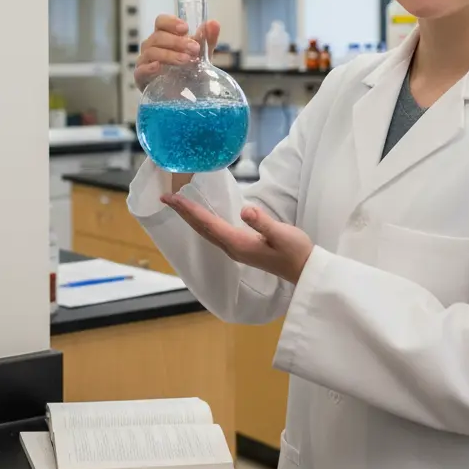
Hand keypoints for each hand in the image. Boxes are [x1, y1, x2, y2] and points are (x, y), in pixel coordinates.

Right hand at [134, 14, 220, 91]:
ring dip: (169, 54)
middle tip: (194, 49)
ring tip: (186, 60)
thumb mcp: (202, 55)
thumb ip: (207, 39)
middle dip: (177, 41)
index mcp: (164, 37)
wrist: (186, 97)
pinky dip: (149, 67)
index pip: (161, 22)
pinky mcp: (141, 78)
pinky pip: (141, 70)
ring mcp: (145, 62)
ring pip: (151, 51)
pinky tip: (159, 67)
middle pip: (158, 36)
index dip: (171, 22)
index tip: (185, 28)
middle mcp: (152, 47)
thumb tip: (213, 23)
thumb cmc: (190, 72)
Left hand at [160, 192, 313, 284]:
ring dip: (190, 218)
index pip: (208, 224)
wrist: (303, 270)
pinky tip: (200, 217)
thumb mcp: (282, 234)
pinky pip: (214, 233)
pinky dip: (202, 222)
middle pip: (201, 228)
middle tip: (165, 198)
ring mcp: (235, 249)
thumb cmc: (295, 251)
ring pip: (206, 231)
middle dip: (183, 213)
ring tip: (177, 205)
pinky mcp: (240, 247)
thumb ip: (263, 223)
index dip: (189, 210)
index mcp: (238, 243)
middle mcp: (231, 247)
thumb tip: (245, 210)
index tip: (173, 199)